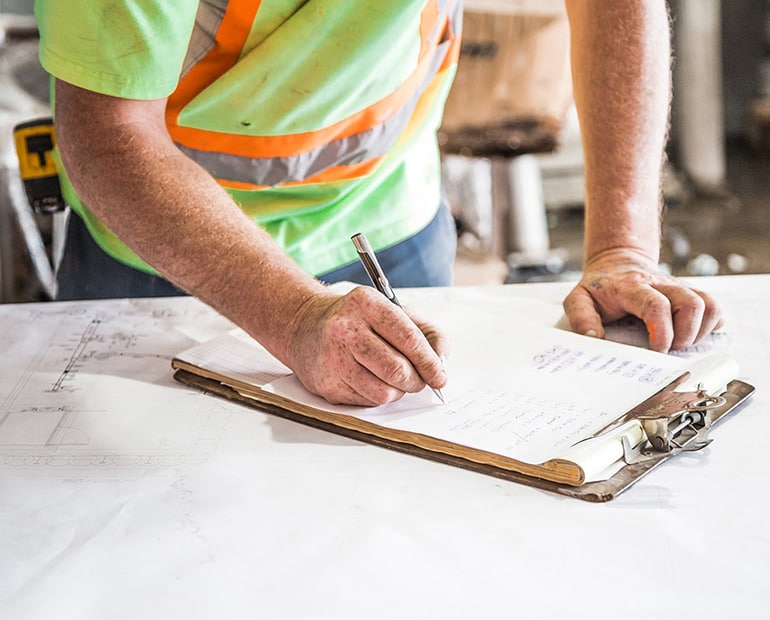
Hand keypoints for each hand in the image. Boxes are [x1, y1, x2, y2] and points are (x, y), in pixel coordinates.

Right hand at [285, 286, 448, 405]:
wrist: (305, 326)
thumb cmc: (358, 320)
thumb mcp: (393, 312)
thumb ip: (427, 333)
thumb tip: (442, 362)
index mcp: (367, 304)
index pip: (409, 339)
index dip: (430, 363)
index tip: (440, 376)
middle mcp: (346, 328)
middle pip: (397, 370)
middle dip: (416, 381)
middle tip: (419, 381)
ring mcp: (332, 357)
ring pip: (383, 392)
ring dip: (398, 392)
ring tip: (393, 379)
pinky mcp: (326, 383)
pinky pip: (366, 402)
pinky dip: (377, 396)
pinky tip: (370, 380)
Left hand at [563, 248, 723, 351]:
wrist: (617, 261)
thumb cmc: (600, 286)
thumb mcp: (578, 298)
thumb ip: (581, 318)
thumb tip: (593, 338)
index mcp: (632, 287)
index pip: (656, 305)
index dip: (662, 331)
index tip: (658, 349)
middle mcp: (661, 284)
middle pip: (691, 304)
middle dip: (685, 335)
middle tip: (669, 349)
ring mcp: (679, 288)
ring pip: (709, 305)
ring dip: (700, 331)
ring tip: (680, 343)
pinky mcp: (691, 293)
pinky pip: (714, 308)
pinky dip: (710, 325)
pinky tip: (691, 334)